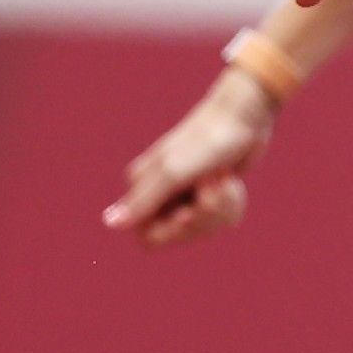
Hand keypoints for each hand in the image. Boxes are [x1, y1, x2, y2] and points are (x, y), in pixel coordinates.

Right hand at [103, 76, 274, 248]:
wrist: (243, 115)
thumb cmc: (205, 141)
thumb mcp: (173, 173)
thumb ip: (143, 201)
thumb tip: (109, 223)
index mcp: (142, 187)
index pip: (149, 237)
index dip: (172, 232)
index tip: (188, 212)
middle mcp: (161, 192)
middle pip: (180, 234)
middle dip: (203, 216)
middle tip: (211, 186)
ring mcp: (187, 192)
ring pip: (203, 227)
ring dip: (221, 206)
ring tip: (224, 178)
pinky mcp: (211, 191)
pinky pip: (221, 216)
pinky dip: (231, 201)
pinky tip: (231, 180)